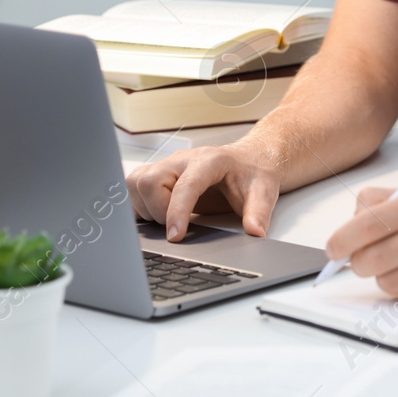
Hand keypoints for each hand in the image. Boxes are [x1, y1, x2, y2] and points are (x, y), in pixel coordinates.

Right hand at [125, 143, 280, 241]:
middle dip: (157, 211)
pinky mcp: (158, 175)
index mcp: (209, 160)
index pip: (185, 185)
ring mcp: (167, 166)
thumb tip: (254, 232)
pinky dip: (138, 206)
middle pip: (149, 181)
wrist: (249, 161)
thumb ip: (259, 212)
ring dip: (145, 209)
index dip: (176, 212)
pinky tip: (155, 217)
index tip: (175, 236)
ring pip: (136, 183)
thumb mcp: (264, 192)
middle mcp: (182, 160)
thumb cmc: (253, 174)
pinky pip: (133, 188)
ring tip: (167, 221)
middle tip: (176, 227)